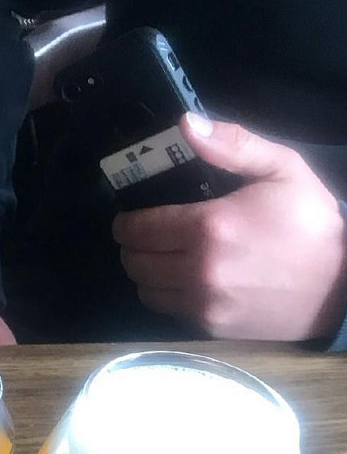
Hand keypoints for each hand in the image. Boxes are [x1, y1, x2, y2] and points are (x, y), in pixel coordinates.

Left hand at [112, 113, 346, 340]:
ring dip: (147, 274)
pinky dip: (169, 296)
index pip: (138, 229)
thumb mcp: (281, 169)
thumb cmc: (310, 224)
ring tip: (164, 258)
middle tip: (147, 236)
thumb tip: (187, 125)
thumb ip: (232, 145)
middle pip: (135, 263)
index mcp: (209, 227)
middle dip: (133, 246)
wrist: (340, 286)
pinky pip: (170, 312)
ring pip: (146, 292)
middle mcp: (198, 271)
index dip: (127, 222)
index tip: (129, 217)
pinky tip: (186, 279)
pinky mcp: (213, 329)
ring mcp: (204, 305)